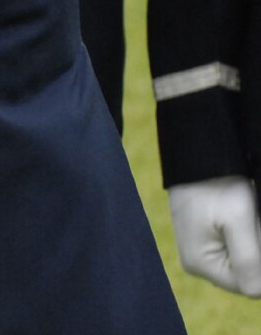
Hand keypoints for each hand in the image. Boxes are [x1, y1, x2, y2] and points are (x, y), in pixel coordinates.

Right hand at [170, 176, 260, 295]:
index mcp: (200, 264)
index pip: (250, 287)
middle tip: (254, 219)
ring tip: (251, 216)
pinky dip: (249, 238)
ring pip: (245, 263)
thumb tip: (259, 294)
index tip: (257, 227)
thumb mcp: (239, 221)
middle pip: (247, 275)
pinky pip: (236, 251)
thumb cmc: (218, 185)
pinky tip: (248, 219)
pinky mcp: (205, 240)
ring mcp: (200, 252)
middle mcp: (196, 263)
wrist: (199, 156)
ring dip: (254, 243)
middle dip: (258, 251)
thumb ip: (251, 262)